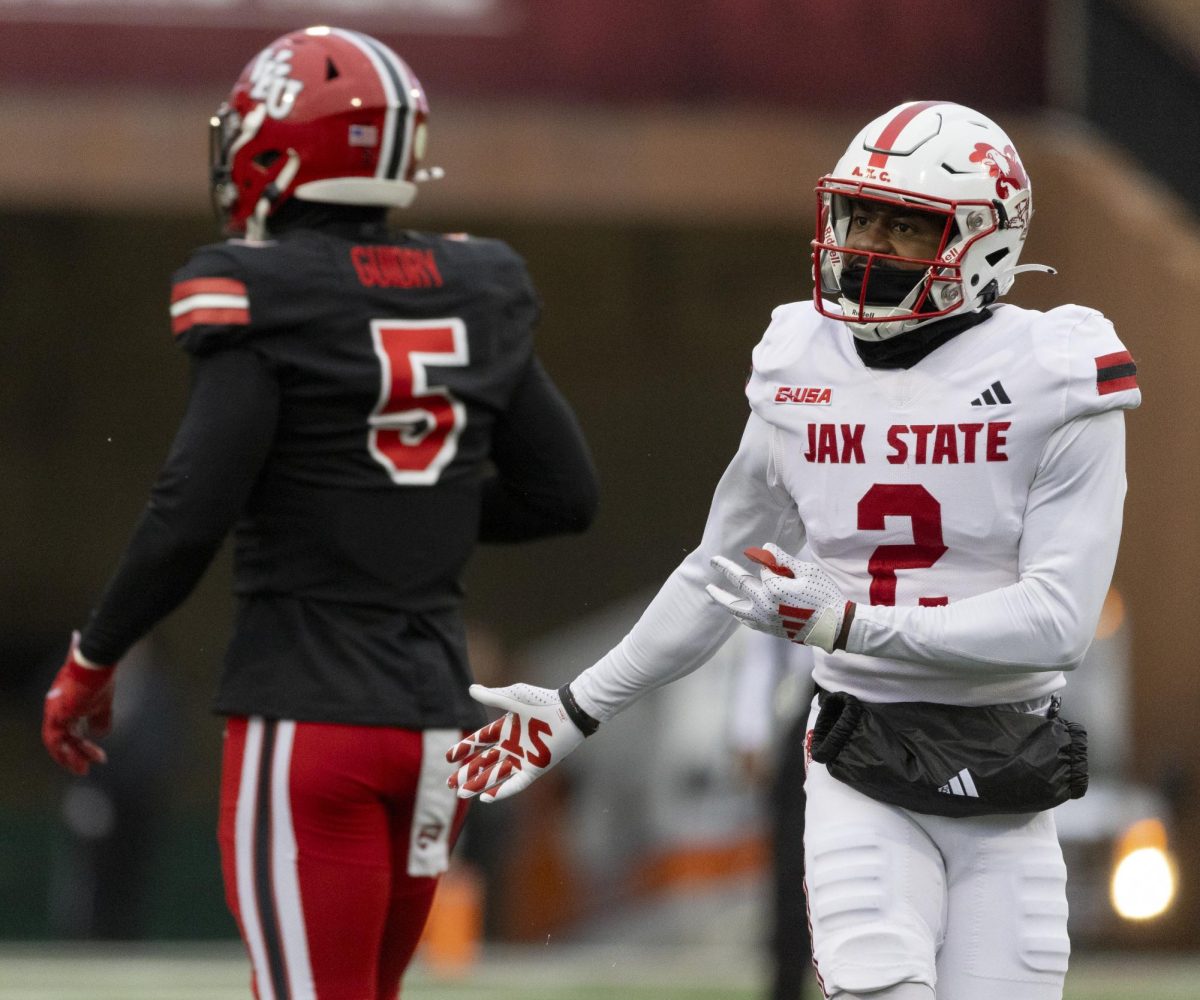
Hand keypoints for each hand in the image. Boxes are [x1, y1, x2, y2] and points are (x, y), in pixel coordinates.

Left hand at [42, 632, 115, 775]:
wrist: (96, 663)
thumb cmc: (99, 677)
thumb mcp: (102, 702)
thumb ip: (100, 719)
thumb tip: (101, 734)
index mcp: (64, 707)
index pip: (66, 731)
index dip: (76, 744)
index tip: (91, 753)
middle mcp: (55, 710)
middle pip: (60, 739)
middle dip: (73, 756)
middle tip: (85, 769)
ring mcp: (54, 712)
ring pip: (58, 743)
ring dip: (71, 758)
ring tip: (84, 770)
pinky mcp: (58, 714)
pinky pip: (58, 740)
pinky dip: (67, 752)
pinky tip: (83, 759)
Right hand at [446, 683, 588, 801]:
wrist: (569, 712)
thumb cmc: (543, 701)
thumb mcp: (513, 697)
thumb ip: (492, 696)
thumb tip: (471, 689)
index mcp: (506, 728)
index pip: (480, 741)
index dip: (464, 749)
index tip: (448, 758)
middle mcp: (512, 745)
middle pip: (483, 762)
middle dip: (466, 773)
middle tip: (449, 783)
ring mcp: (522, 758)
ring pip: (495, 775)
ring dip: (478, 784)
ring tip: (461, 794)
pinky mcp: (534, 768)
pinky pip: (515, 783)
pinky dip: (500, 791)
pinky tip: (485, 798)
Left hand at [706, 543, 854, 652]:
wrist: (836, 626)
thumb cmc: (825, 595)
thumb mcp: (808, 572)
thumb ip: (784, 560)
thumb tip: (765, 548)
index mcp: (774, 588)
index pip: (764, 568)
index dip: (769, 561)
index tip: (771, 557)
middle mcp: (765, 605)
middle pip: (740, 583)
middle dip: (726, 570)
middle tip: (713, 560)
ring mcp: (766, 619)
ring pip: (736, 608)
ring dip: (722, 598)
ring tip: (711, 590)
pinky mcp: (770, 630)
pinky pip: (748, 622)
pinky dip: (739, 615)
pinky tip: (734, 612)